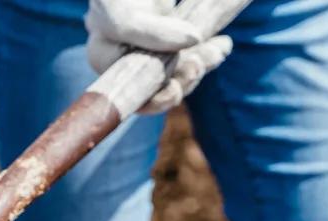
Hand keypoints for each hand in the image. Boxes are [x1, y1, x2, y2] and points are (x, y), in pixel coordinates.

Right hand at [86, 0, 232, 113]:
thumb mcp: (121, 13)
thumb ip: (151, 31)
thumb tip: (195, 40)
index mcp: (105, 59)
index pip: (133, 95)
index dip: (157, 99)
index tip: (177, 88)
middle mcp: (125, 60)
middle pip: (159, 86)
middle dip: (184, 79)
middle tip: (201, 62)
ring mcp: (150, 49)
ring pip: (178, 71)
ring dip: (201, 64)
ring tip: (218, 50)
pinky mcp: (170, 37)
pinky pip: (190, 53)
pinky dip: (208, 51)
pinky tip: (223, 44)